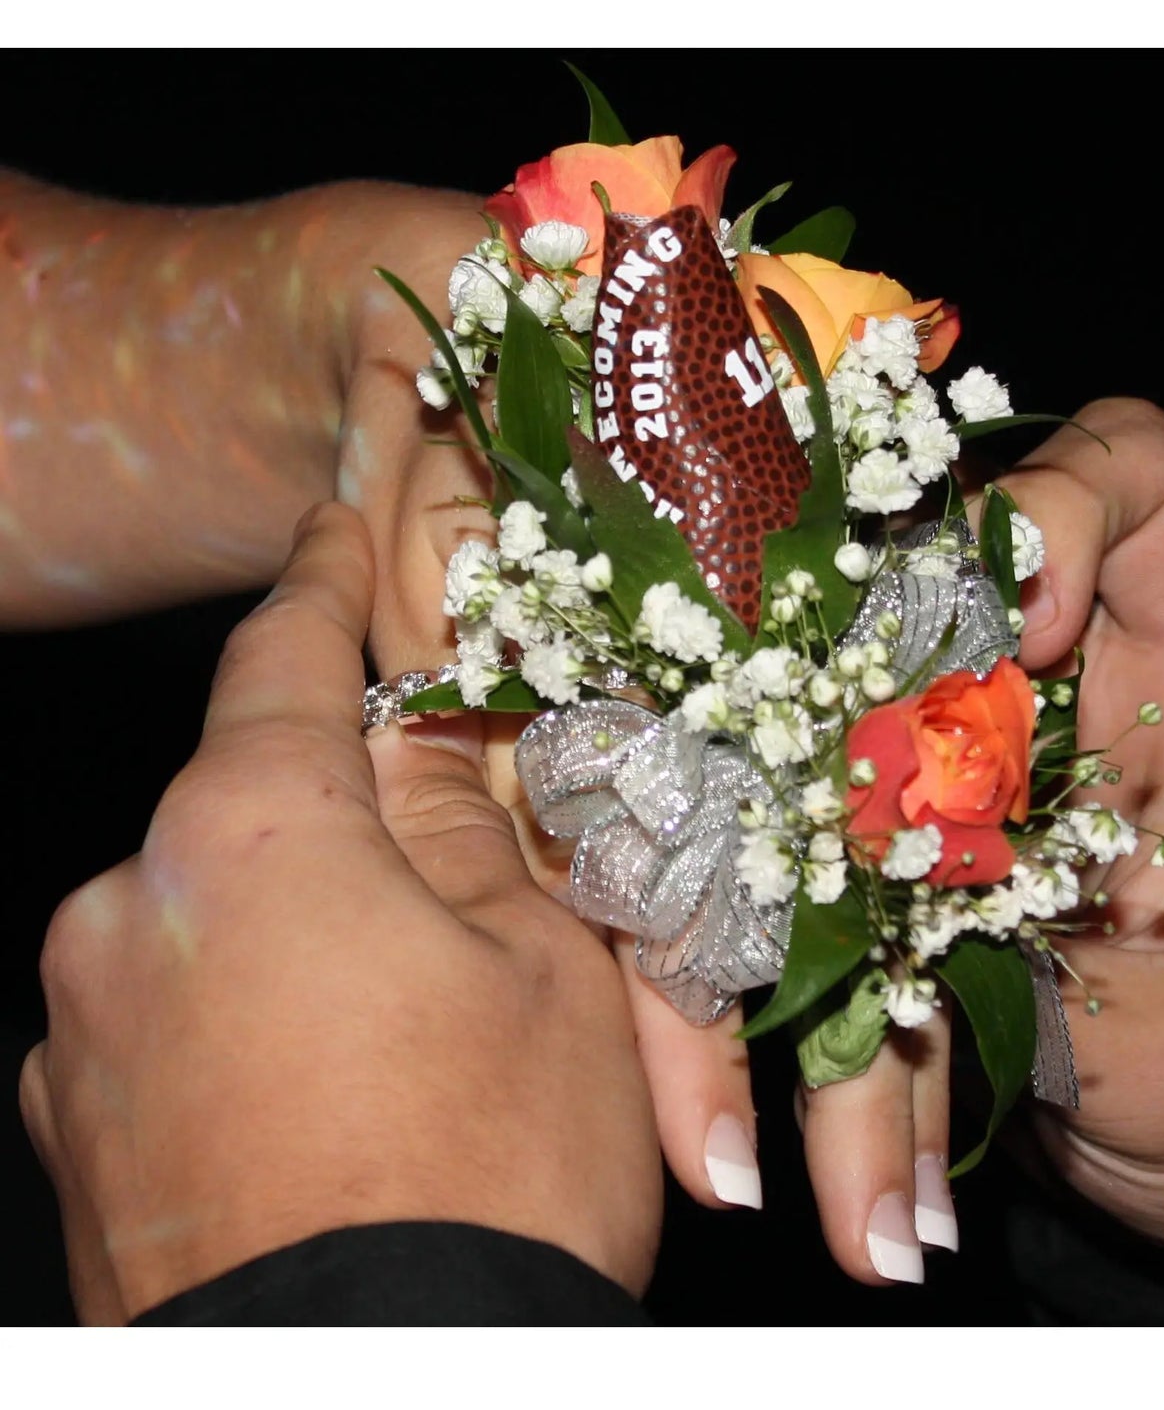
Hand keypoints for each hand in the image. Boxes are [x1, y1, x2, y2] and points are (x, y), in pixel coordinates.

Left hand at [19, 503, 660, 1323]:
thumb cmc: (496, 1180)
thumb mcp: (547, 974)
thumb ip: (475, 836)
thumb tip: (430, 753)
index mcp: (246, 842)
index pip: (281, 661)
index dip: (319, 583)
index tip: (329, 524)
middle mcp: (122, 919)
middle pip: (252, 812)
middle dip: (345, 825)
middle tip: (456, 894)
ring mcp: (78, 1044)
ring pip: (215, 928)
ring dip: (301, 940)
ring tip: (410, 1041)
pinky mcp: (75, 1148)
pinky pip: (173, 1031)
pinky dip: (249, 1033)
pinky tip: (340, 1110)